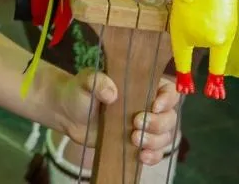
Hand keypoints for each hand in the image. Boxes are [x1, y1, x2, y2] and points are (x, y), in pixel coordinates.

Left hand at [57, 71, 179, 165]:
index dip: (168, 99)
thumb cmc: (80, 91)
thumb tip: (111, 93)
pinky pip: (155, 152)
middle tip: (136, 123)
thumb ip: (97, 81)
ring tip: (134, 140)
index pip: (169, 90)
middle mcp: (148, 106)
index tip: (154, 106)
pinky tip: (142, 157)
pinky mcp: (138, 143)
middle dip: (158, 123)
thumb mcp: (86, 81)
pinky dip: (153, 156)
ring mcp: (144, 127)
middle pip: (170, 116)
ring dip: (155, 141)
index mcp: (142, 85)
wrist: (68, 115)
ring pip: (165, 136)